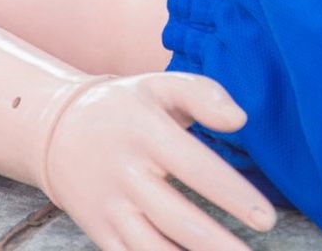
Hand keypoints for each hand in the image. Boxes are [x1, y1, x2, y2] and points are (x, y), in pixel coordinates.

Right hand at [44, 73, 275, 249]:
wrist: (56, 130)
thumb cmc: (125, 107)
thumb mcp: (159, 86)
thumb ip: (203, 94)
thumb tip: (240, 119)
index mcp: (144, 132)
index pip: (194, 167)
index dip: (231, 194)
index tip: (266, 218)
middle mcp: (125, 173)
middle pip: (176, 219)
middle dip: (218, 245)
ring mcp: (109, 206)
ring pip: (153, 248)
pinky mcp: (99, 231)